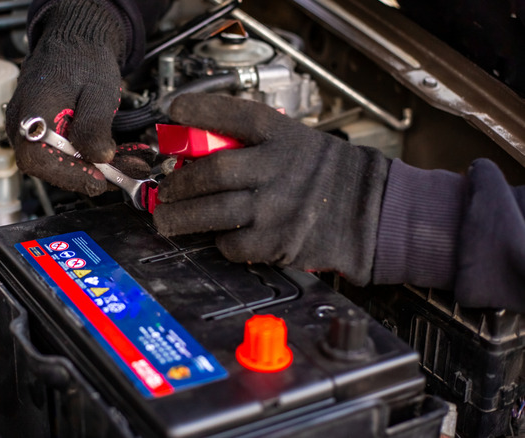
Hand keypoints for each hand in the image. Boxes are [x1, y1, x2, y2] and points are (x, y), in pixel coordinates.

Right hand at [5, 0, 125, 195]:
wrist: (76, 40)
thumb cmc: (84, 59)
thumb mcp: (98, 92)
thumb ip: (95, 126)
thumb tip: (100, 158)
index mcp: (32, 110)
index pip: (38, 157)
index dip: (68, 174)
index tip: (98, 180)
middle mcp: (22, 123)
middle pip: (45, 166)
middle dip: (84, 175)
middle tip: (116, 176)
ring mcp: (28, 129)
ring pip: (54, 163)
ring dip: (89, 168)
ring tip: (121, 164)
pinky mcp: (40, 132)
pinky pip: (58, 153)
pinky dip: (85, 158)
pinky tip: (109, 155)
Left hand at [153, 93, 390, 283]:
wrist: (370, 214)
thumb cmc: (328, 177)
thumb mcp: (298, 143)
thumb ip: (255, 145)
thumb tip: (198, 153)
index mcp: (283, 136)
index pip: (235, 115)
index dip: (200, 110)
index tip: (173, 109)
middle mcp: (278, 168)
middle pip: (212, 171)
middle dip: (178, 182)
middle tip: (165, 190)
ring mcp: (277, 207)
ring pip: (212, 212)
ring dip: (181, 217)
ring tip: (167, 219)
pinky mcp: (277, 242)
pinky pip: (231, 243)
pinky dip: (218, 241)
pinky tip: (218, 235)